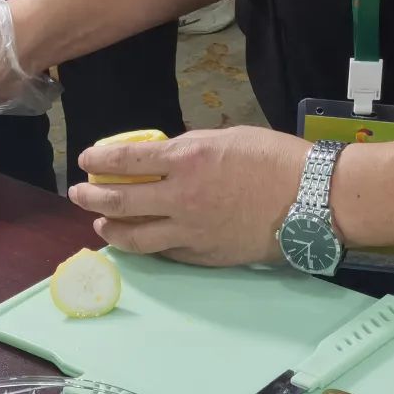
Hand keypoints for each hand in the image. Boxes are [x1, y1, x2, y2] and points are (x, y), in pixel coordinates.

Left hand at [68, 127, 311, 266]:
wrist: (314, 199)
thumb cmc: (276, 159)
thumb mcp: (227, 138)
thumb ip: (191, 148)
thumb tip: (167, 157)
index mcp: (186, 160)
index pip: (125, 162)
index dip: (98, 161)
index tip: (85, 160)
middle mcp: (180, 198)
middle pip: (119, 202)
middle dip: (90, 198)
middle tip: (78, 193)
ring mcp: (190, 232)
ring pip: (135, 237)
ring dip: (110, 230)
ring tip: (99, 225)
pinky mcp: (204, 255)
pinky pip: (165, 252)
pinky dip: (146, 246)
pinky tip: (139, 241)